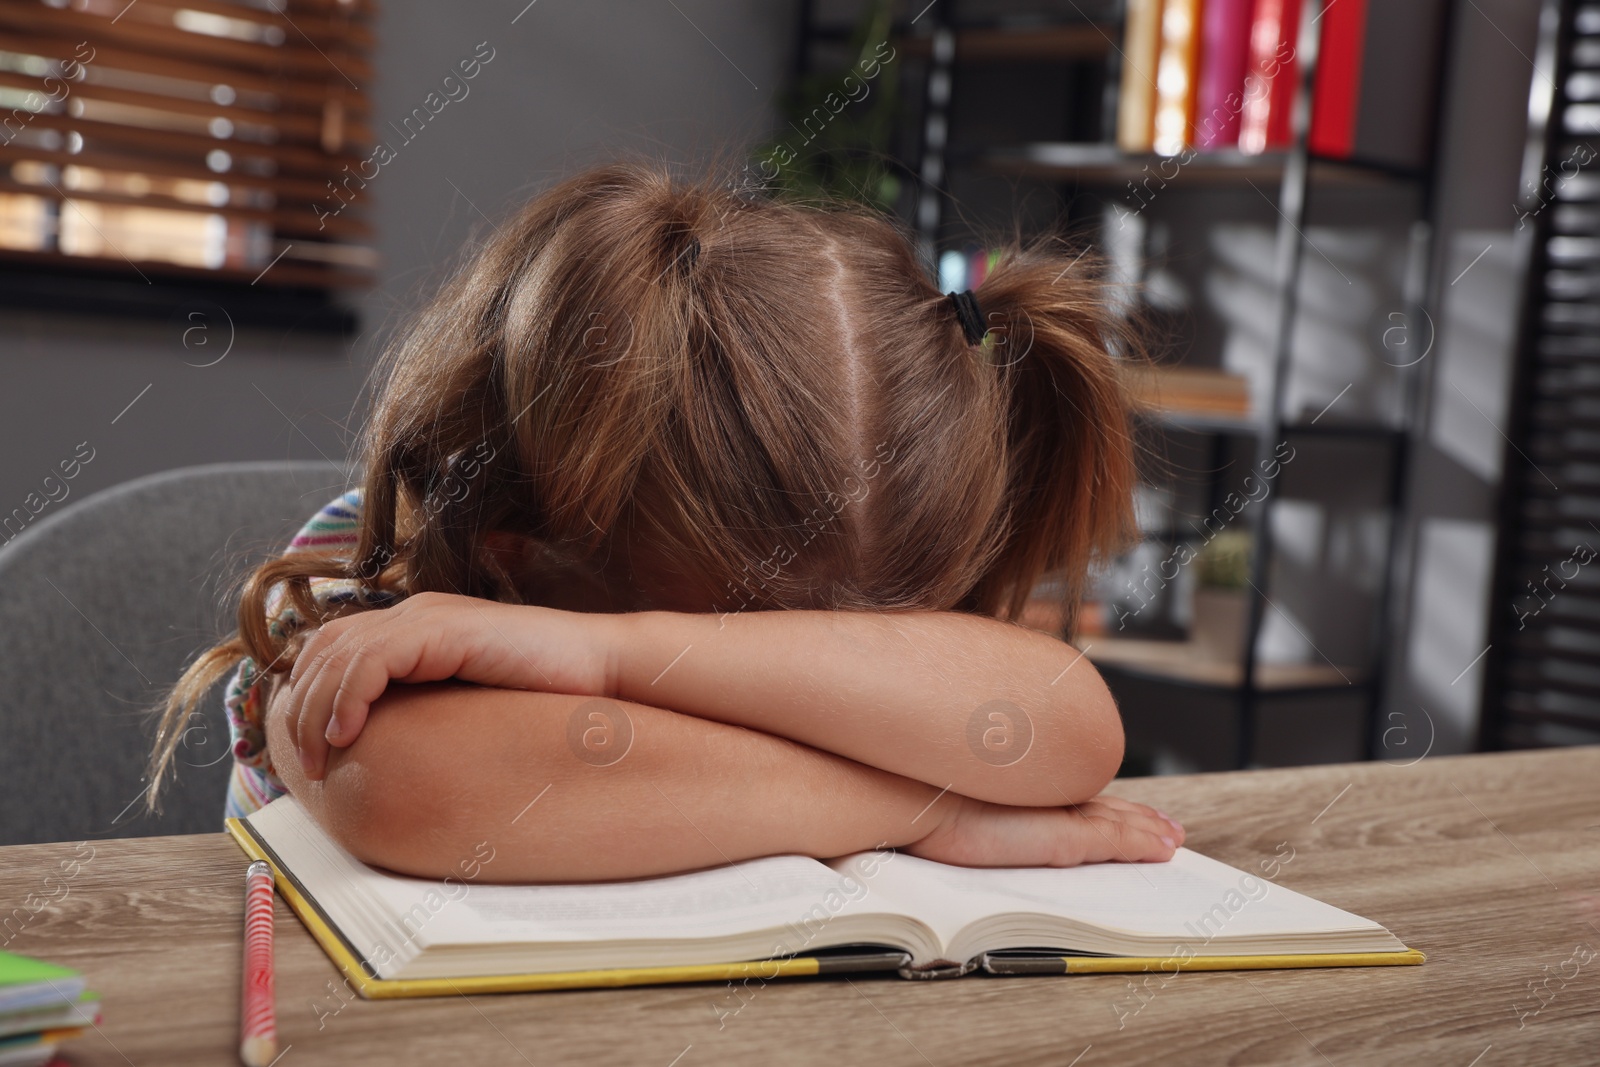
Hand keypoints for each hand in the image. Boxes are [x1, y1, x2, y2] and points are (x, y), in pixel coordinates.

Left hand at [280, 591, 619, 779]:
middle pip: (324, 650)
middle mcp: (415, 613)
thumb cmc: (546, 697)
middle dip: (301, 711)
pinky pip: (373, 660)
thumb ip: (429, 708)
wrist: (602, 670)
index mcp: (417, 627)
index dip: (306, 696)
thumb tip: (385, 750)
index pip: (333, 649)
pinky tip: (349, 735)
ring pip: (338, 655)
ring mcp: (429, 617)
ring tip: (321, 761)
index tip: (304, 750)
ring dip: (317, 712)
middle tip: (307, 769)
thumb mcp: (470, 704)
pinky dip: (350, 697)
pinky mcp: (446, 630)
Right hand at [906, 791, 1184, 866]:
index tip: (1125, 809)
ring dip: (1147, 830)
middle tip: (1164, 826)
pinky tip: (1164, 847)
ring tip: (1171, 838)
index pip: (1071, 796)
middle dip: (1135, 817)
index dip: (1100, 802)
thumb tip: (953, 807)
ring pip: (1116, 822)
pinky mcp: (1065, 834)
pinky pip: (1115, 840)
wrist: (916, 797)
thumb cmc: (922, 803)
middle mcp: (1044, 795)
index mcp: (1019, 789)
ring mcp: (1057, 812)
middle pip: (1102, 807)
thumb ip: (969, 802)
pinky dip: (1143, 843)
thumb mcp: (950, 803)